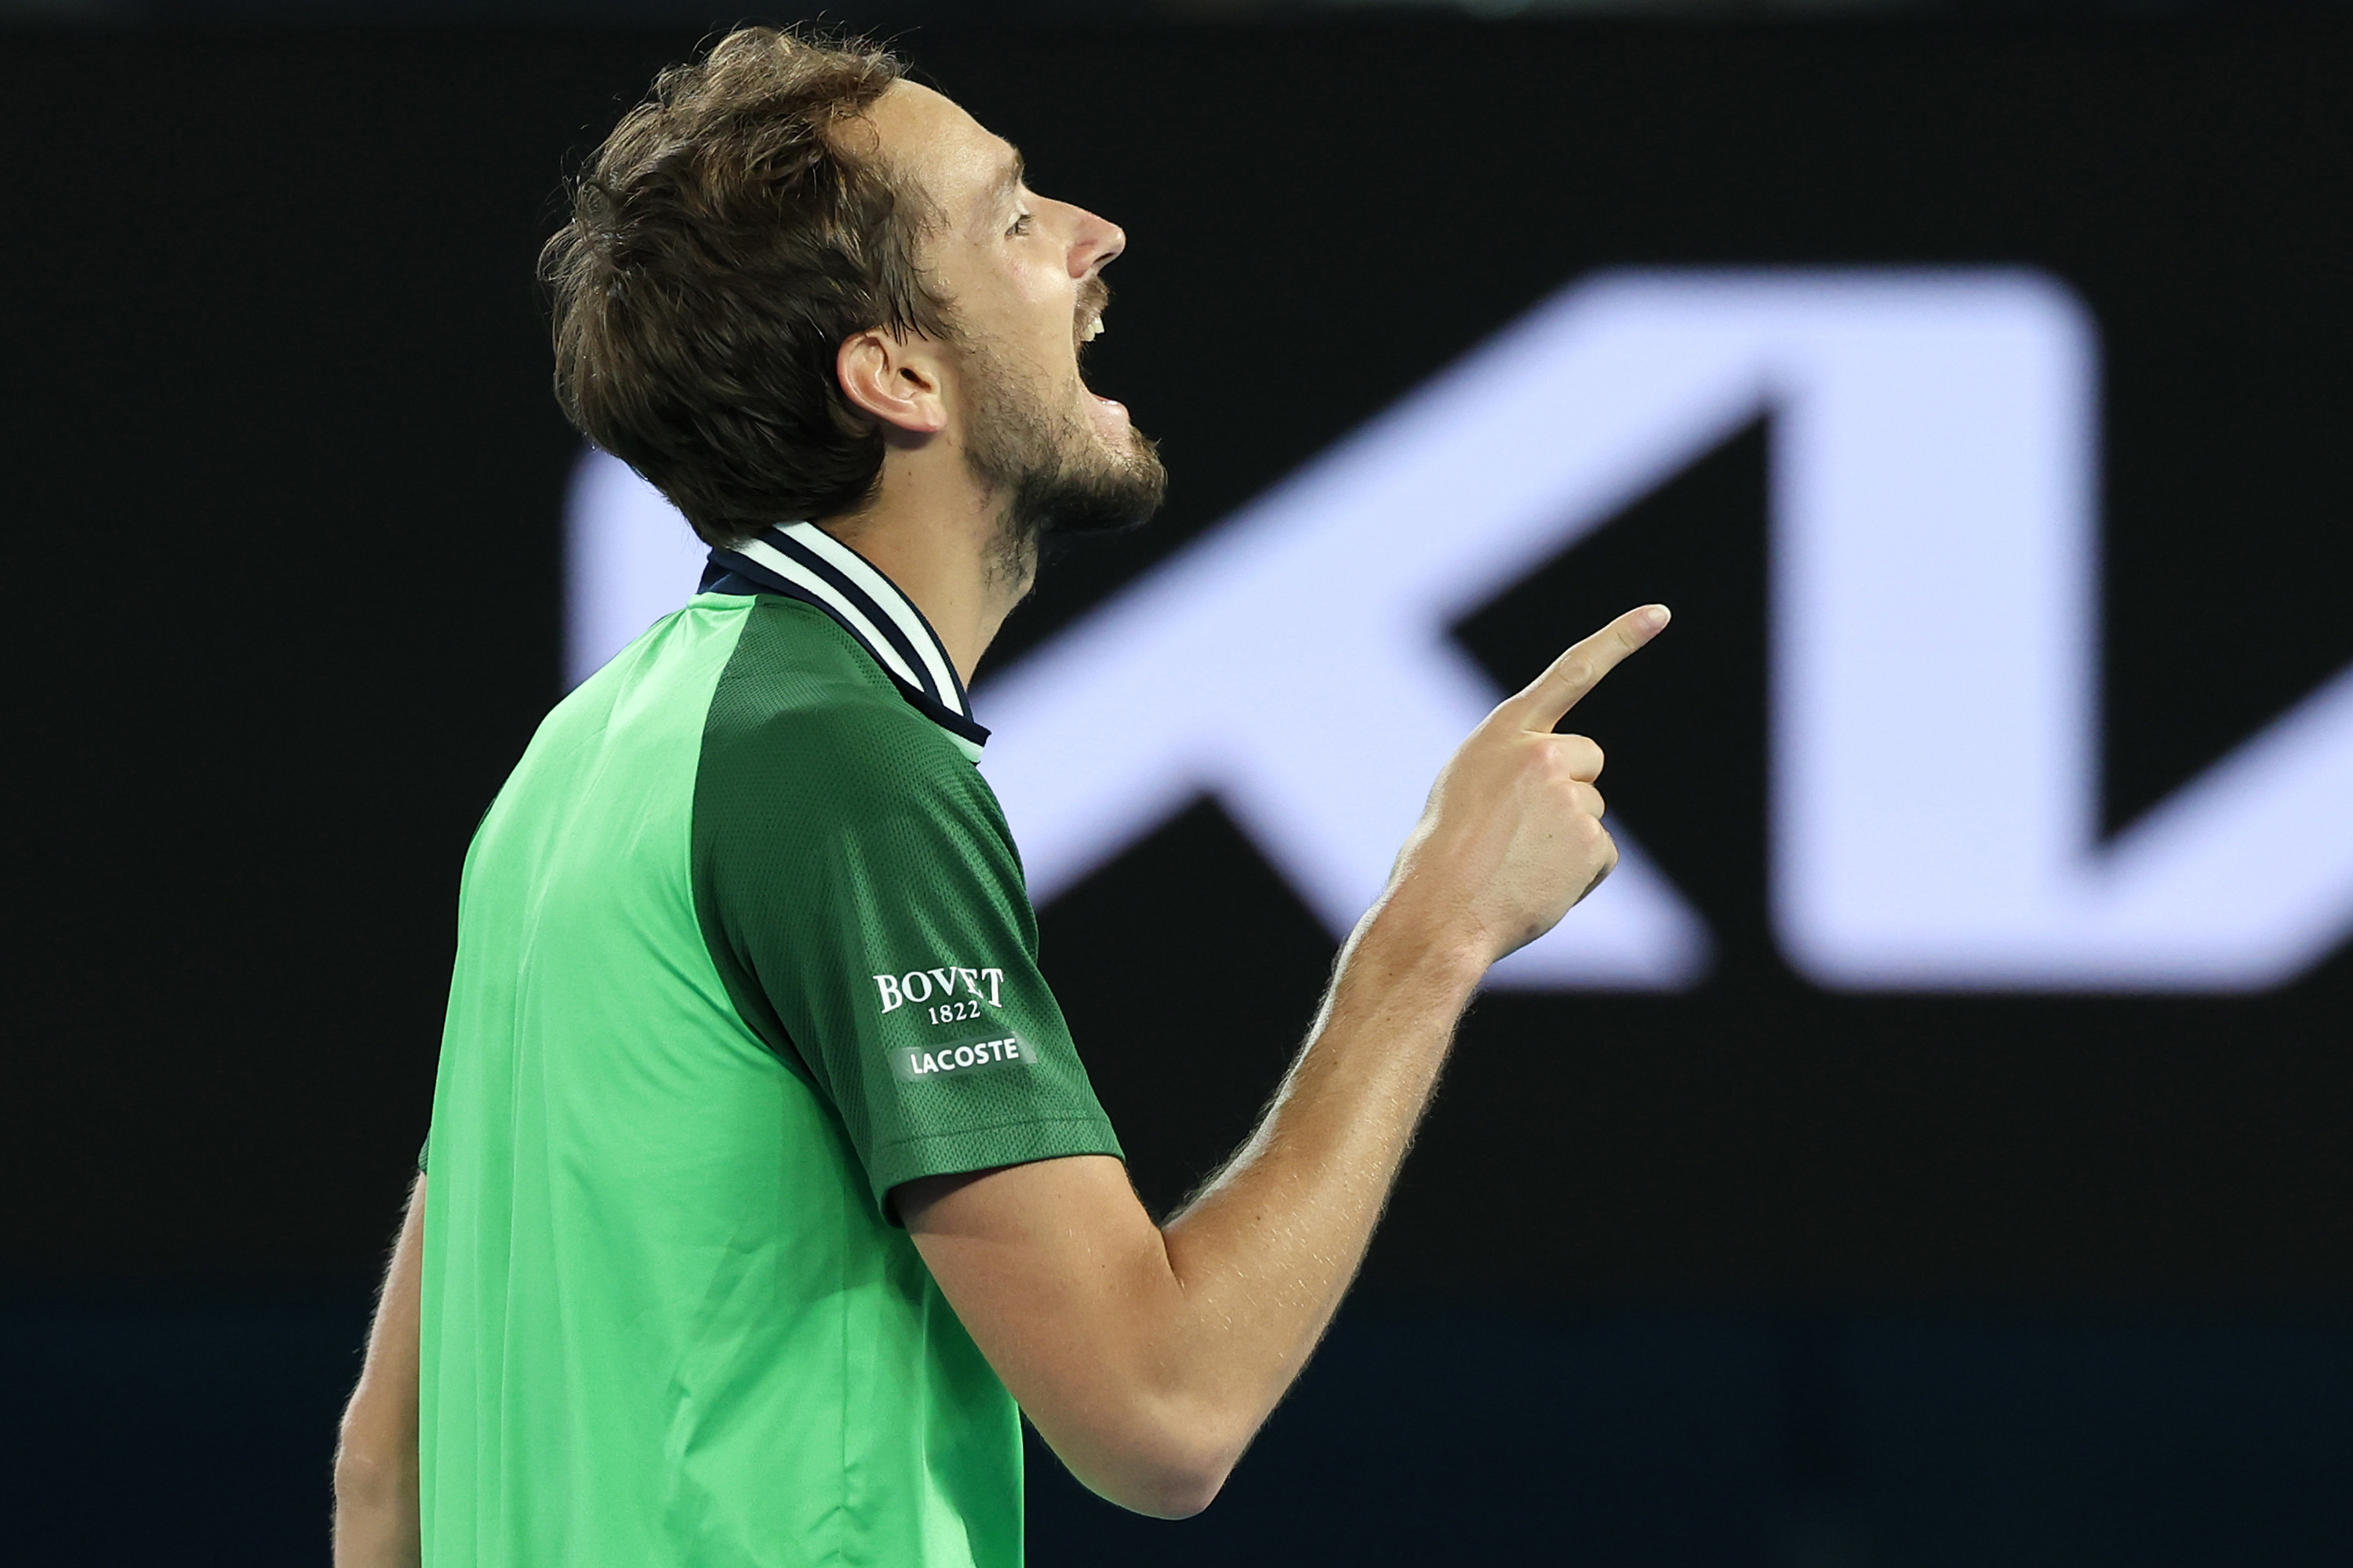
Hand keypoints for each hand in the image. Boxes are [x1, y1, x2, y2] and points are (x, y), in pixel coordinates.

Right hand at [1375, 605, 1669, 968]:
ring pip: (1591, 812)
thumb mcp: (1466, 787)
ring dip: (1566, 839)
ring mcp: (1570, 797)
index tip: (1661, 613)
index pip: (1571, 672)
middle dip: (1569, 789)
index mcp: (1502, 733)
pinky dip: (1577, 874)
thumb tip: (1561, 782)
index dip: (1619, 640)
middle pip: (1587, 760)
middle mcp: (1541, 755)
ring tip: (1517, 863)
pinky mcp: (1592, 843)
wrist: (1437, 915)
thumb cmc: (1441, 858)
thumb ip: (1512, 766)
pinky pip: (1601, 854)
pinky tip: (1538, 885)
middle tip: (1518, 833)